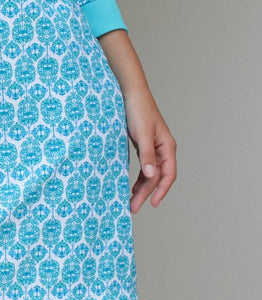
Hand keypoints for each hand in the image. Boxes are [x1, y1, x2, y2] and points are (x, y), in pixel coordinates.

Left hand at [123, 88, 176, 212]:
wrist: (131, 92)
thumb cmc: (139, 110)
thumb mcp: (142, 133)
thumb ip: (146, 155)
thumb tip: (150, 176)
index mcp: (167, 147)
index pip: (168, 175)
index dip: (161, 191)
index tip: (151, 204)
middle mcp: (163, 149)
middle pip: (157, 177)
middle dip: (146, 193)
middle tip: (133, 207)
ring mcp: (153, 147)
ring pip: (150, 173)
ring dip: (142, 187)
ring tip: (132, 201)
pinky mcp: (143, 145)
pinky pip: (144, 166)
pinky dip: (138, 177)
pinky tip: (132, 185)